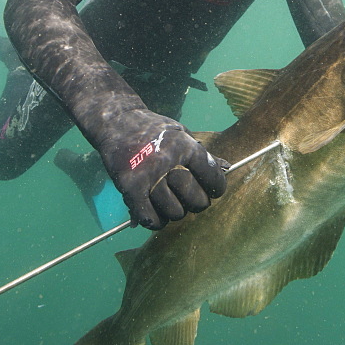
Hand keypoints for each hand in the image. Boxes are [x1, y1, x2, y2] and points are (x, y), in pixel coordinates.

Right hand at [98, 110, 227, 228]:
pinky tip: (158, 215)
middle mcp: (168, 161)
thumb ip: (202, 153)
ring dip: (176, 213)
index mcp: (184, 145)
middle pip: (195, 198)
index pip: (211, 176)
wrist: (117, 122)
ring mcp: (148, 175)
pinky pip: (149, 217)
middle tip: (192, 199)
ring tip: (173, 205)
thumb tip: (227, 167)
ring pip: (174, 211)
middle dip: (198, 203)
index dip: (217, 188)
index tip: (214, 191)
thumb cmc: (154, 130)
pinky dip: (156, 222)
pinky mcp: (130, 187)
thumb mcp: (181, 133)